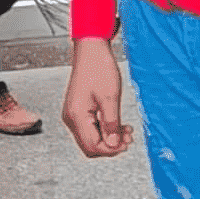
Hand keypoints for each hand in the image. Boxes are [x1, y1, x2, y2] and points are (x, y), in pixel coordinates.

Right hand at [61, 36, 133, 156]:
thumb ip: (112, 123)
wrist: (91, 49)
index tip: (127, 143)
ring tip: (126, 130)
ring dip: (109, 136)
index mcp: (76, 116)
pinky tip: (117, 123)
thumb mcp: (111, 97)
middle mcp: (71, 117)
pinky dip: (104, 128)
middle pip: (90, 144)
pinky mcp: (78, 109)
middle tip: (128, 137)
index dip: (111, 148)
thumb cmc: (99, 67)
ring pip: (91, 136)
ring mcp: (73, 114)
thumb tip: (114, 144)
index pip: (93, 145)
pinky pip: (91, 126)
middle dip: (110, 144)